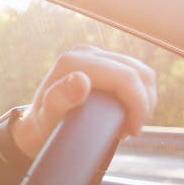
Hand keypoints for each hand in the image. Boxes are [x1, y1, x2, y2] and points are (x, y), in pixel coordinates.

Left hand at [11, 45, 157, 158]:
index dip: (138, 104)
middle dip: (142, 105)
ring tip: (128, 124)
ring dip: (144, 101)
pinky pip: (138, 76)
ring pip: (143, 74)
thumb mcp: (48, 117)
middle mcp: (86, 53)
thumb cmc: (44, 125)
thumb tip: (81, 80)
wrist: (39, 126)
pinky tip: (129, 114)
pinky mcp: (106, 63)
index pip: (125, 77)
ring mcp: (97, 56)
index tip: (132, 131)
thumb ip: (60, 99)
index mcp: (73, 62)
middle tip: (130, 130)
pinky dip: (141, 96)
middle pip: (138, 73)